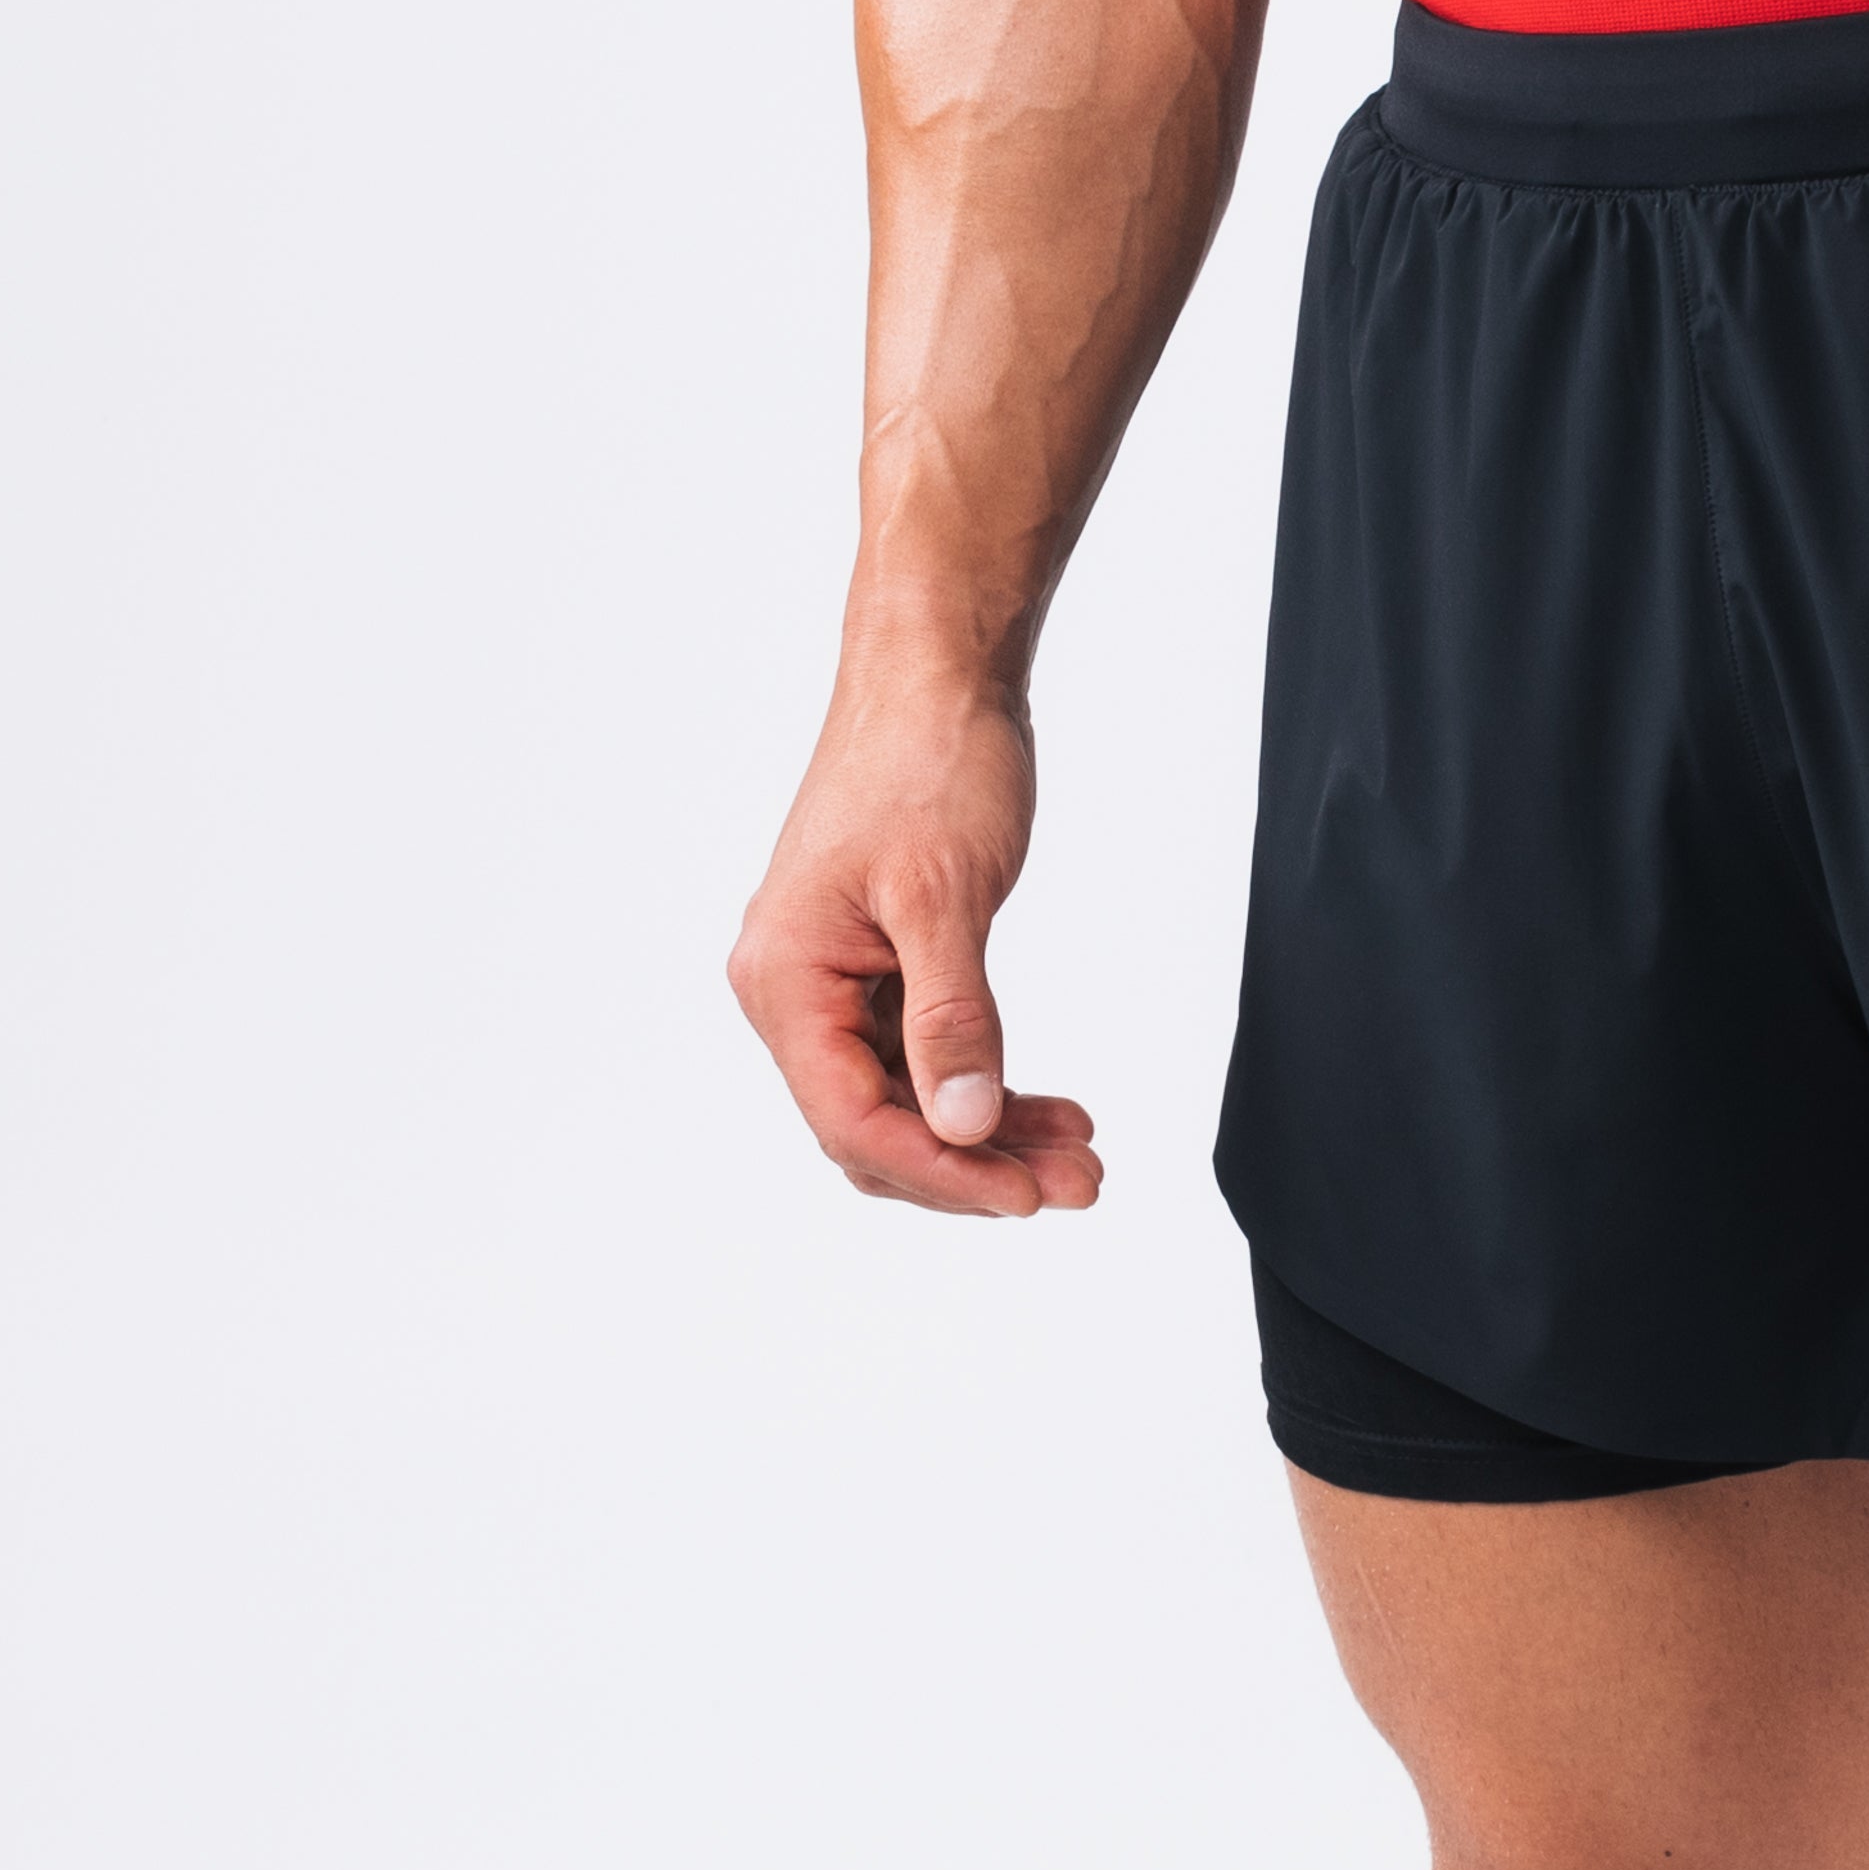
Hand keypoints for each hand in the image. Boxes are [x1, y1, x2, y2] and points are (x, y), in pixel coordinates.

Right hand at [728, 669, 1103, 1216]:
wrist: (938, 671)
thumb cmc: (929, 760)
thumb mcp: (945, 893)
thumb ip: (952, 1016)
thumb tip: (962, 1126)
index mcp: (785, 980)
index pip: (852, 1119)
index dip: (941, 1170)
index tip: (1027, 1198)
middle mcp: (794, 991)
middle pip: (878, 1124)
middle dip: (977, 1163)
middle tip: (1081, 1183)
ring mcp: (837, 978)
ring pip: (907, 1096)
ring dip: (990, 1131)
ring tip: (1082, 1155)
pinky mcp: (880, 961)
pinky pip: (923, 1051)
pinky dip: (984, 1080)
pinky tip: (1048, 1103)